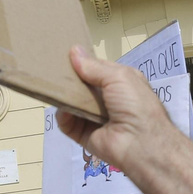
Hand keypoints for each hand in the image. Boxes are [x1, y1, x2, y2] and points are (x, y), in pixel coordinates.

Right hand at [55, 47, 179, 175]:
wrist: (140, 143)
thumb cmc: (134, 104)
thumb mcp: (119, 77)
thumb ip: (94, 66)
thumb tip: (74, 50)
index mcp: (121, 83)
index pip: (97, 68)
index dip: (83, 62)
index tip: (63, 54)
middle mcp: (108, 99)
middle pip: (82, 86)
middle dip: (69, 79)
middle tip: (51, 70)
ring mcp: (95, 118)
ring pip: (73, 103)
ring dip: (64, 96)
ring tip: (53, 88)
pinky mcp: (84, 135)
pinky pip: (68, 123)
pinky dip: (63, 116)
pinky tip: (64, 109)